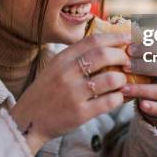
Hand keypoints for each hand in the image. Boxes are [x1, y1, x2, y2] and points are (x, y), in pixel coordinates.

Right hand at [10, 33, 130, 154]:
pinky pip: (109, 101)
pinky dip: (119, 98)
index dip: (114, 37)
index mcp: (61, 59)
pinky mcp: (80, 113)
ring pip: (111, 79)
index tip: (127, 38)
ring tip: (122, 81)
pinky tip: (118, 97)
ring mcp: (74, 94)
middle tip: (128, 61)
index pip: (93, 40)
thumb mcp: (54, 67)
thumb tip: (105, 44)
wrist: (29, 120)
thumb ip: (75, 56)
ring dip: (122, 79)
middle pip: (103, 55)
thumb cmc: (46, 91)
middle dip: (122, 56)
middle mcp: (67, 74)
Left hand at [120, 43, 156, 134]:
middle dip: (143, 67)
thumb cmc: (143, 73)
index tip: (128, 50)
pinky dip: (153, 107)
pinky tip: (141, 105)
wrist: (153, 97)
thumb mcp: (141, 60)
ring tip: (123, 89)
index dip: (147, 48)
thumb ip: (134, 51)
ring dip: (142, 89)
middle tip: (124, 67)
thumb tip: (116, 36)